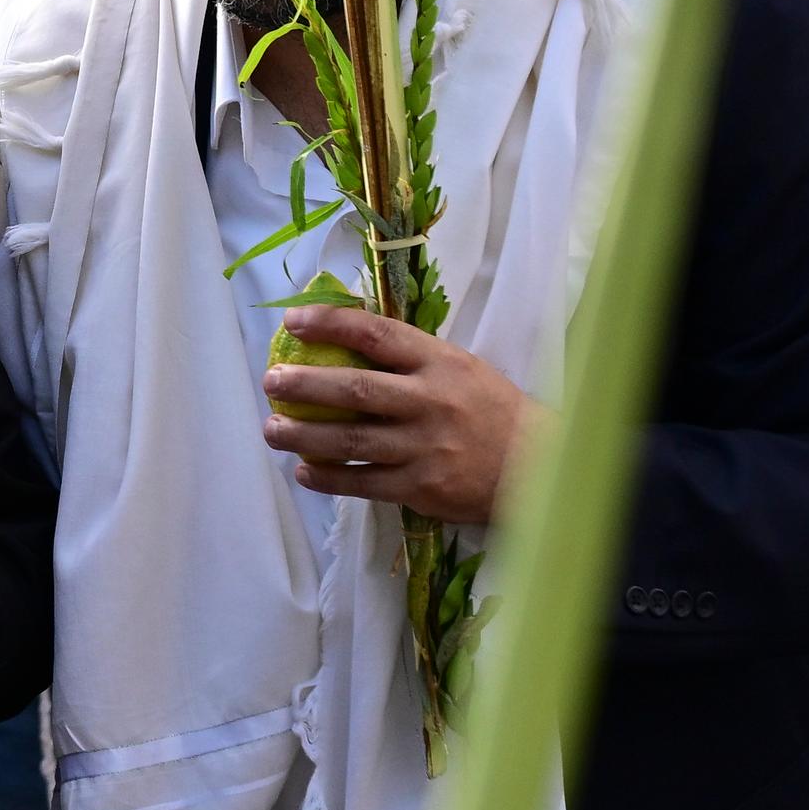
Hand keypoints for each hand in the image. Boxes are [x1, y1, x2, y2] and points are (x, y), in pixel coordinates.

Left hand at [260, 305, 539, 525]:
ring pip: (351, 440)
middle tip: (270, 382)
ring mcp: (426, 447)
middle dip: (304, 385)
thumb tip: (340, 336)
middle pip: (355, 390)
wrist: (537, 468)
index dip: (330, 324)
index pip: (377, 334)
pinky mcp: (423, 487)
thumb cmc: (489, 411)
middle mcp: (431, 402)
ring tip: (272, 430)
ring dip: (303, 436)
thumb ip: (408, 357)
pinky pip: (364, 483)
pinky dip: (329, 478)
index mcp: (440, 363)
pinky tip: (305, 473)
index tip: (291, 321)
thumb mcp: (458, 368)